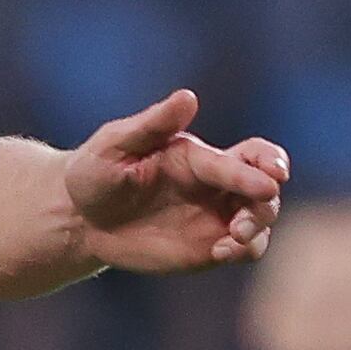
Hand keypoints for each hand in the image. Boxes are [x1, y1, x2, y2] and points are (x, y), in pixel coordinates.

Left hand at [62, 90, 286, 274]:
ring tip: (233, 240)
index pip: (245, 159)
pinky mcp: (209, 245)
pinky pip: (243, 249)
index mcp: (200, 158)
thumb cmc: (96, 171)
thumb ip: (153, 123)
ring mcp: (216, 216)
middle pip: (266, 187)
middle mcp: (217, 185)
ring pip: (261, 219)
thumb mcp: (116, 144)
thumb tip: (187, 96)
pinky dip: (243, 251)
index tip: (271, 180)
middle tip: (242, 223)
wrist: (80, 217)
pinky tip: (220, 253)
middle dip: (266, 201)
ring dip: (258, 228)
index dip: (263, 167)